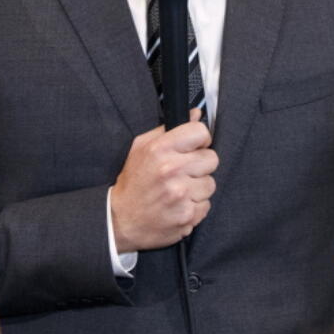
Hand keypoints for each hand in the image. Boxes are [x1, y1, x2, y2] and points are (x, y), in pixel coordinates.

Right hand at [111, 110, 216, 251]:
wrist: (122, 220)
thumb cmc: (133, 182)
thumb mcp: (142, 148)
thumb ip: (169, 128)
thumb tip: (196, 114)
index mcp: (160, 149)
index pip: (200, 132)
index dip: (200, 140)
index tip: (194, 148)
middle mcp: (171, 170)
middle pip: (212, 159)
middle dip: (200, 165)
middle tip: (184, 172)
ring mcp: (180, 194)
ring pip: (211, 184)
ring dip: (198, 188)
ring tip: (179, 191)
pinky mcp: (187, 215)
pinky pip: (206, 205)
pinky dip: (195, 207)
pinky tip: (179, 205)